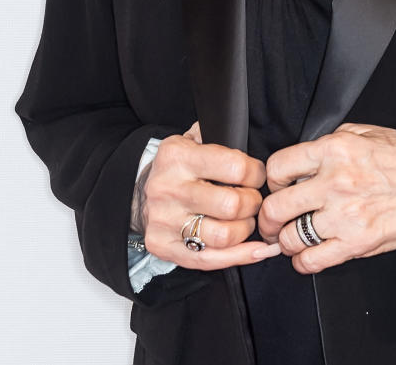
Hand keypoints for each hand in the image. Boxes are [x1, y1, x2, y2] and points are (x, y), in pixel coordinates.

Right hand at [140, 121, 279, 269]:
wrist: (138, 192)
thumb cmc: (177, 166)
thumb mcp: (191, 139)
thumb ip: (218, 136)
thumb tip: (249, 140)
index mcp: (178, 157)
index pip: (234, 167)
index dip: (256, 173)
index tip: (257, 175)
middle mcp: (168, 189)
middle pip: (231, 205)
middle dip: (253, 203)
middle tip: (253, 200)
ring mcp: (165, 221)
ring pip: (223, 236)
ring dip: (245, 230)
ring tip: (246, 220)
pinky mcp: (163, 246)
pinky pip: (209, 260)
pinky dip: (239, 256)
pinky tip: (256, 250)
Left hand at [258, 123, 395, 273]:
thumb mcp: (365, 132)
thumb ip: (330, 141)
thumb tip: (304, 157)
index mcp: (334, 150)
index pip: (278, 167)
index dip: (273, 180)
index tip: (280, 187)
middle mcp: (334, 182)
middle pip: (276, 208)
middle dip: (268, 219)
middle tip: (272, 222)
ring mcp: (344, 215)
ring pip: (290, 238)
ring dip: (286, 242)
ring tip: (293, 238)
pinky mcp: (357, 243)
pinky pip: (313, 261)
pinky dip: (303, 262)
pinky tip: (308, 254)